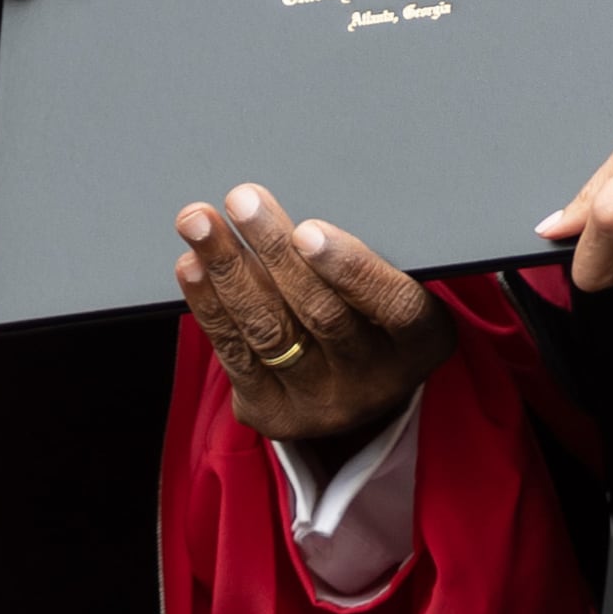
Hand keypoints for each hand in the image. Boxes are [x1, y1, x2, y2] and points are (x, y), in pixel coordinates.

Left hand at [173, 185, 457, 447]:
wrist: (357, 395)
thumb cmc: (376, 313)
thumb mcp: (398, 286)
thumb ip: (366, 255)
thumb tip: (298, 202)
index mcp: (420, 342)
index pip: (393, 306)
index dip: (351, 269)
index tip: (309, 229)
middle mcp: (373, 381)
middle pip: (321, 313)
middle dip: (274, 251)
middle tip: (243, 200)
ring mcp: (320, 404)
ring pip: (269, 331)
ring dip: (228, 270)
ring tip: (199, 221)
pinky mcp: (272, 412)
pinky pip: (234, 354)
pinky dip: (210, 305)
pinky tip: (192, 266)